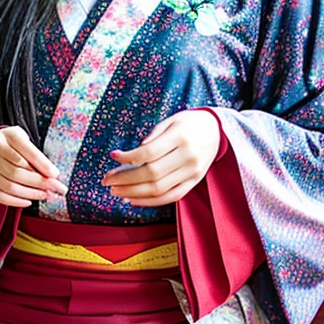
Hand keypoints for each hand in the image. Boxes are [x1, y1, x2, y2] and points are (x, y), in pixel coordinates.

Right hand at [0, 126, 67, 211]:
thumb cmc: (14, 148)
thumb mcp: (25, 144)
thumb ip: (36, 158)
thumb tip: (53, 177)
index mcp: (6, 135)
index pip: (26, 150)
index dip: (42, 164)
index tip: (56, 175)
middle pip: (17, 170)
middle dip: (39, 182)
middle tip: (55, 189)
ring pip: (8, 185)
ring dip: (29, 193)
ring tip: (44, 195)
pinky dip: (15, 201)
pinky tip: (28, 201)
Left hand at [101, 111, 219, 207]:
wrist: (218, 131)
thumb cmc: (189, 123)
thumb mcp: (171, 121)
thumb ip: (153, 136)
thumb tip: (132, 155)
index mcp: (180, 137)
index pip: (149, 152)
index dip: (128, 157)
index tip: (113, 156)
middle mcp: (188, 157)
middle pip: (152, 174)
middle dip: (125, 179)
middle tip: (106, 180)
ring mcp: (192, 172)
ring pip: (159, 189)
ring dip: (133, 193)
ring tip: (115, 190)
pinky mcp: (194, 182)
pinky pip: (171, 197)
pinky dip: (150, 202)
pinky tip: (132, 200)